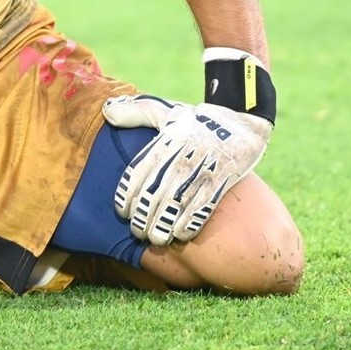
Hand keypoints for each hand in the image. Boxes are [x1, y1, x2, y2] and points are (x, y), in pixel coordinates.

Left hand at [101, 94, 271, 245]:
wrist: (242, 119)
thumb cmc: (198, 119)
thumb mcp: (167, 110)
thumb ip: (137, 112)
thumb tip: (108, 111)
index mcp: (167, 141)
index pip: (140, 171)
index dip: (128, 195)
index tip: (122, 211)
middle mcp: (182, 157)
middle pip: (155, 193)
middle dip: (143, 217)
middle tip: (137, 231)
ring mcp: (202, 170)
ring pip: (175, 204)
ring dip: (163, 225)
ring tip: (156, 238)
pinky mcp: (221, 180)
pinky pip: (202, 206)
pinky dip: (190, 223)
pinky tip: (180, 234)